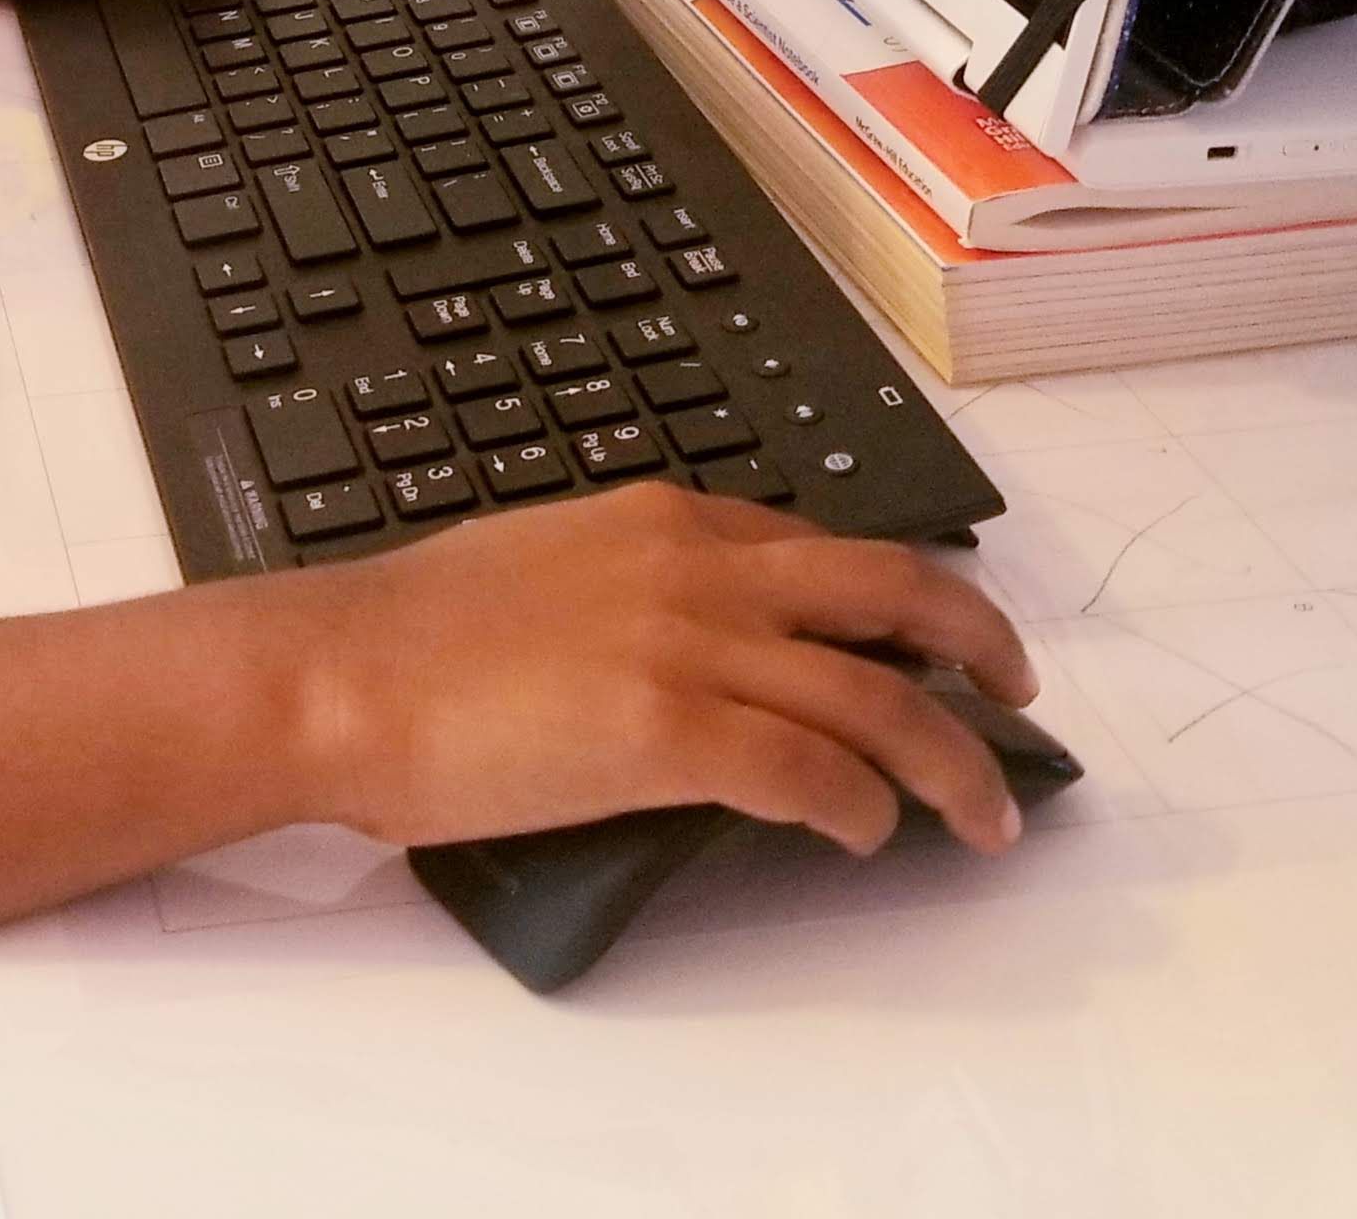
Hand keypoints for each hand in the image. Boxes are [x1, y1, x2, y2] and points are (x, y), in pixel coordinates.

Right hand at [287, 485, 1037, 855]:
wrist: (338, 674)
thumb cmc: (407, 639)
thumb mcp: (539, 564)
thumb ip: (628, 588)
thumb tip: (677, 646)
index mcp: (663, 520)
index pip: (818, 549)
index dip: (891, 600)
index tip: (926, 643)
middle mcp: (697, 567)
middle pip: (892, 590)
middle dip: (978, 643)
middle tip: (1018, 695)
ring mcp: (690, 645)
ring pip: (879, 698)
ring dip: (951, 764)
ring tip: (981, 818)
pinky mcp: (671, 731)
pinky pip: (813, 775)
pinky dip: (861, 811)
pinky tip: (866, 837)